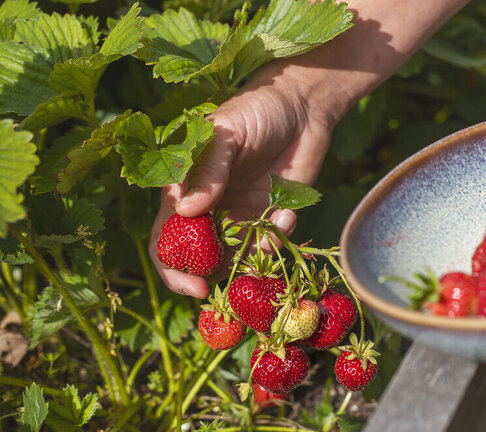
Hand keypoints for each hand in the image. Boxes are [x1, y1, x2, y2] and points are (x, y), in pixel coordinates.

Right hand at [149, 64, 333, 297]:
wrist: (302, 107)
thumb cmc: (255, 110)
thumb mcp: (227, 133)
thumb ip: (208, 169)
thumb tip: (186, 211)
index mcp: (187, 190)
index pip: (167, 237)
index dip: (173, 266)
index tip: (192, 284)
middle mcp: (210, 210)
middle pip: (199, 260)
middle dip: (213, 278)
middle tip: (236, 279)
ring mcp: (242, 216)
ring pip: (236, 259)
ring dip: (252, 260)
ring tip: (272, 230)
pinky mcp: (272, 218)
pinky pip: (270, 244)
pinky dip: (278, 239)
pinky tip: (287, 213)